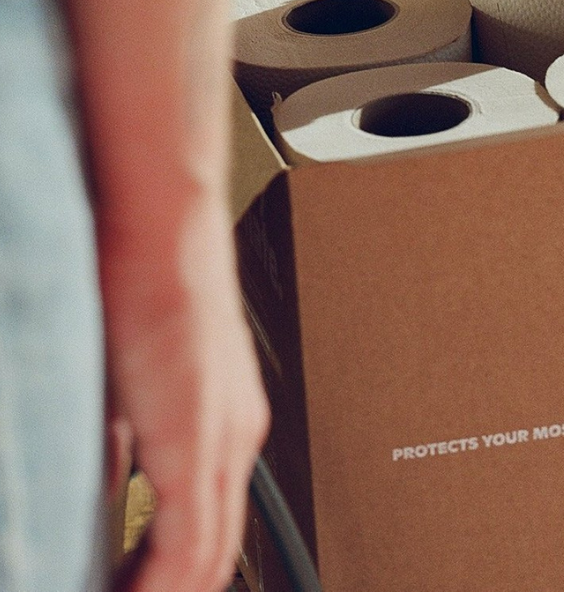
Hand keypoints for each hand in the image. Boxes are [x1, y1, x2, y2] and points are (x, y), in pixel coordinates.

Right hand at [100, 196, 268, 591]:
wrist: (162, 225)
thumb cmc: (144, 281)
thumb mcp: (130, 382)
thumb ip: (126, 438)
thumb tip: (108, 482)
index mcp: (223, 421)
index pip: (207, 526)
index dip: (171, 577)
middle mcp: (238, 434)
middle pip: (215, 552)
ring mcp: (225, 438)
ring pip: (208, 555)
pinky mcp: (200, 439)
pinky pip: (191, 544)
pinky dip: (162, 587)